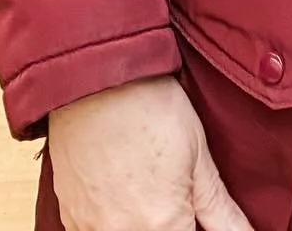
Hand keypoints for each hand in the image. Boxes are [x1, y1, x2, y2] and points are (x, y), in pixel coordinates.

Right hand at [48, 76, 254, 230]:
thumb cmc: (151, 107)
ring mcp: (91, 228)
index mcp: (164, 226)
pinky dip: (113, 220)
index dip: (195, 228)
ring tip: (147, 186)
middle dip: (170, 225)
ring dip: (141, 221)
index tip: (194, 213)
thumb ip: (221, 211)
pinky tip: (122, 190)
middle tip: (173, 192)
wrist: (95, 76)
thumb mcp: (199, 155)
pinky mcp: (70, 215)